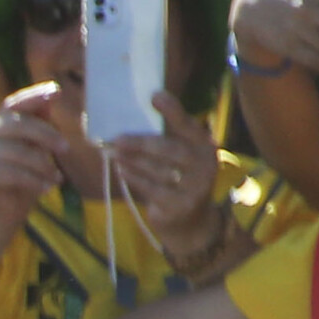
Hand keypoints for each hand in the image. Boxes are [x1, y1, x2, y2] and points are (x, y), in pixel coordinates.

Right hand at [0, 85, 72, 226]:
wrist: (0, 213)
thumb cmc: (21, 177)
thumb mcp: (35, 147)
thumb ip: (40, 123)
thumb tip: (52, 96)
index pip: (13, 103)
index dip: (34, 96)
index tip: (56, 91)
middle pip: (17, 124)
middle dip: (46, 134)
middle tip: (66, 148)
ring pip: (18, 151)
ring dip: (43, 165)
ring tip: (56, 178)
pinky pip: (13, 173)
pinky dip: (34, 181)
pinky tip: (46, 187)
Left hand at [109, 96, 222, 253]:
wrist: (190, 222)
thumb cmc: (177, 180)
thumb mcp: (178, 158)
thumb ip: (164, 139)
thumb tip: (127, 120)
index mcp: (205, 145)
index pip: (187, 125)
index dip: (172, 110)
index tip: (154, 95)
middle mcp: (205, 164)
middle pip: (171, 150)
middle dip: (142, 143)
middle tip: (118, 138)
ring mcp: (195, 187)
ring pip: (159, 170)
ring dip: (133, 161)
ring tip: (114, 153)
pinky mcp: (180, 205)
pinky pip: (152, 189)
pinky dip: (134, 178)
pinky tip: (121, 170)